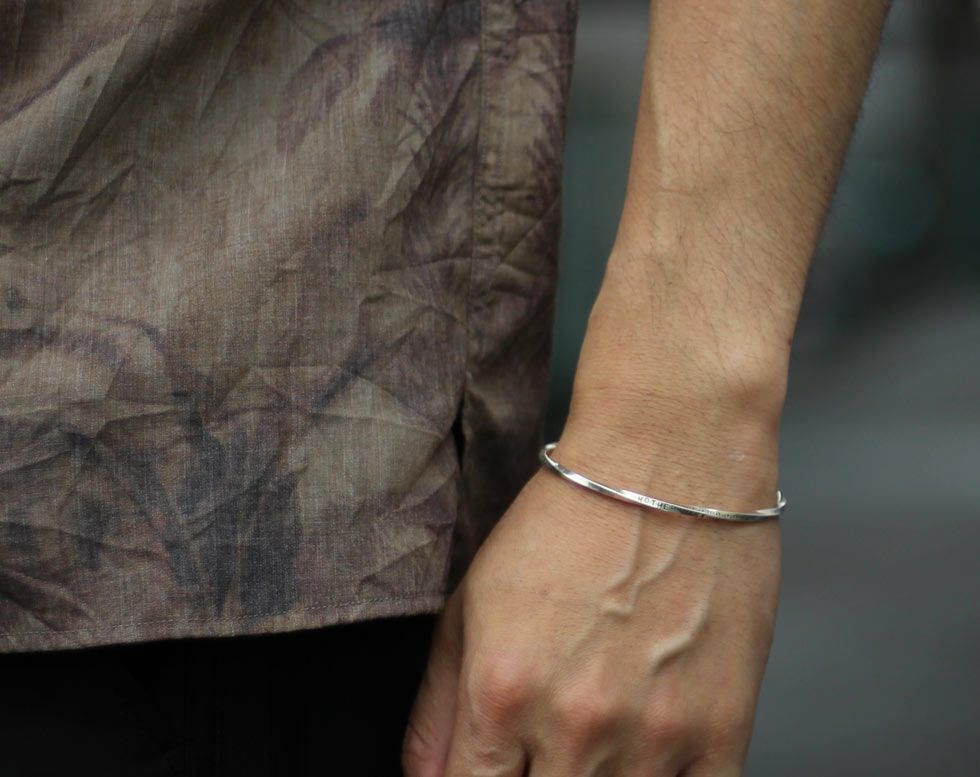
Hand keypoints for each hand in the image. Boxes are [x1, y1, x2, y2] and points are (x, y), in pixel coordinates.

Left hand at [402, 423, 780, 775]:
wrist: (668, 465)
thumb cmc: (571, 521)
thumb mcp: (472, 602)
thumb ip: (437, 710)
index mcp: (502, 692)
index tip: (491, 769)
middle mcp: (576, 726)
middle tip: (542, 748)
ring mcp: (654, 736)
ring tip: (594, 736)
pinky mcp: (723, 731)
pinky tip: (644, 755)